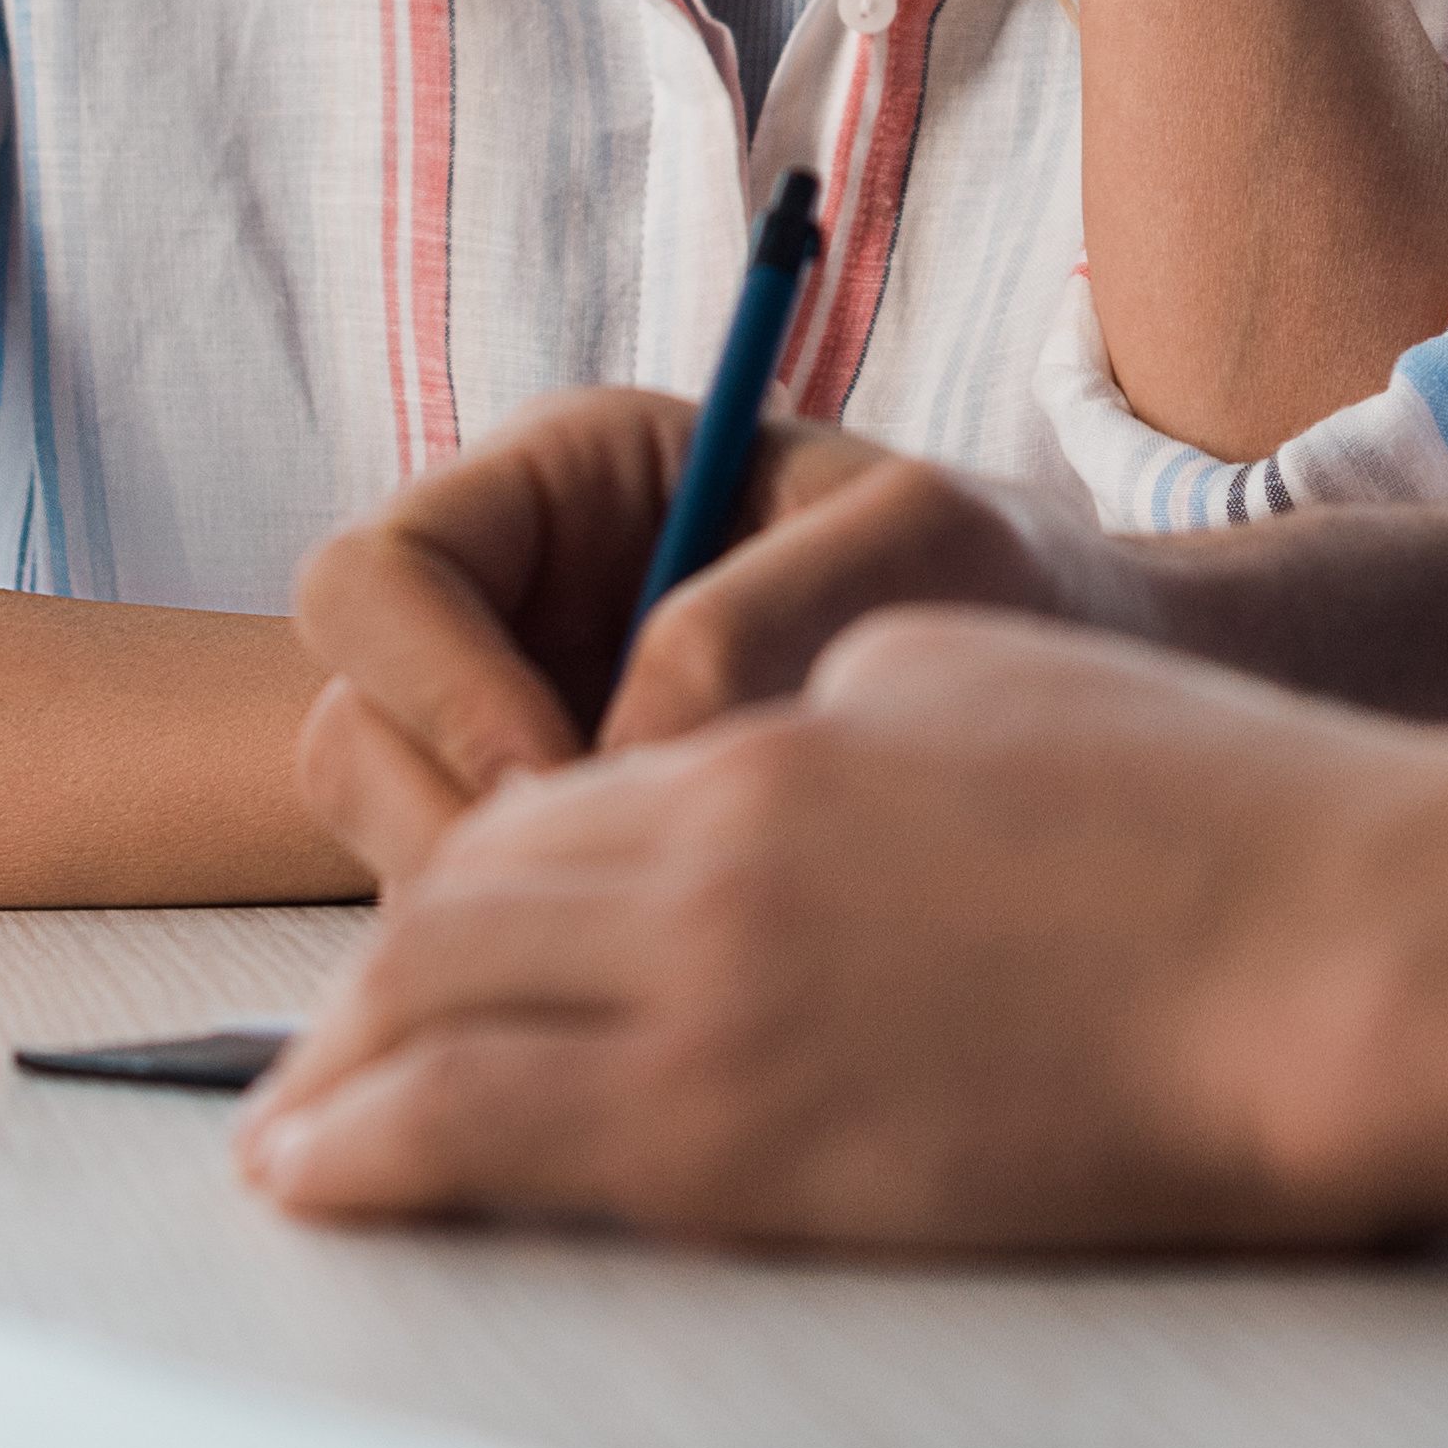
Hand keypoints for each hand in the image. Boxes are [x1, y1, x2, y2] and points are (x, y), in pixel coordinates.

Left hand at [238, 615, 1425, 1248]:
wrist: (1328, 959)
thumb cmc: (1215, 819)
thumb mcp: (992, 686)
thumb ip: (841, 715)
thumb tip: (762, 765)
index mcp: (778, 734)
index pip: (552, 796)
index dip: (470, 867)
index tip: (436, 935)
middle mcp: (711, 856)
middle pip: (461, 903)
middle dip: (371, 983)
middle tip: (318, 1051)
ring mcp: (720, 1002)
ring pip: (441, 1015)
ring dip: (339, 1073)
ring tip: (290, 1141)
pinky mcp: (752, 1148)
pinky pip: (493, 1141)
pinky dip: (380, 1151)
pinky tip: (329, 1175)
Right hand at [285, 397, 1142, 882]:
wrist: (1094, 695)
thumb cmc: (1016, 578)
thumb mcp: (924, 544)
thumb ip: (761, 611)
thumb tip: (622, 744)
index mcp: (566, 483)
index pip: (375, 578)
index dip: (435, 685)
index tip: (571, 778)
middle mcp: (512, 606)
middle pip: (353, 729)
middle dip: (456, 827)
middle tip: (618, 894)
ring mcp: (521, 732)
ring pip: (398, 847)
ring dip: (504, 914)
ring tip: (683, 920)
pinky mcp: (567, 854)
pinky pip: (484, 932)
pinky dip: (556, 964)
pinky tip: (694, 959)